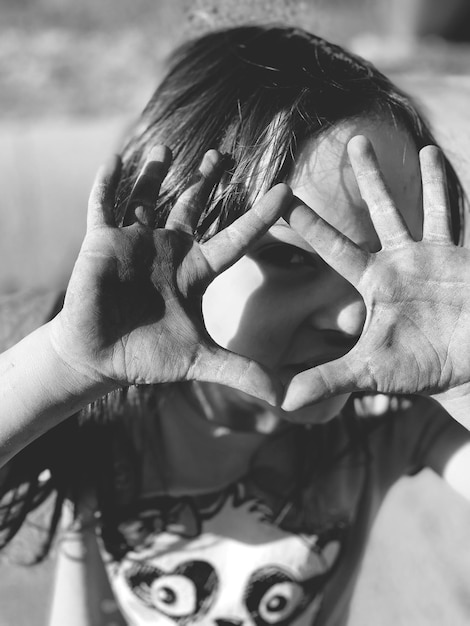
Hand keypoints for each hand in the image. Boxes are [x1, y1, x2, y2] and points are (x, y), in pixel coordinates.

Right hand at [49, 147, 291, 403]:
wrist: (102, 359)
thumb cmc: (151, 358)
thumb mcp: (202, 363)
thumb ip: (244, 374)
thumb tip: (290, 400)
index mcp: (196, 270)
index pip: (236, 236)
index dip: (261, 215)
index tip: (286, 190)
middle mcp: (169, 250)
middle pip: (192, 206)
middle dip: (205, 180)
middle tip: (220, 154)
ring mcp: (135, 243)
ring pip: (148, 197)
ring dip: (156, 173)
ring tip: (169, 149)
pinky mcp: (101, 243)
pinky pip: (103, 205)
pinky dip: (108, 183)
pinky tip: (117, 159)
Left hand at [282, 136, 469, 410]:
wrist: (464, 367)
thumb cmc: (418, 366)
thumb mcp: (370, 371)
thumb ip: (327, 379)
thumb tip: (281, 402)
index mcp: (374, 280)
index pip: (334, 246)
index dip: (309, 223)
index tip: (284, 196)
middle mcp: (401, 261)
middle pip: (379, 211)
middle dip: (367, 177)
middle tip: (351, 140)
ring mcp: (435, 256)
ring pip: (424, 207)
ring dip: (421, 176)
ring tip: (420, 147)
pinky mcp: (463, 259)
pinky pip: (460, 219)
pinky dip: (456, 193)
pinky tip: (441, 160)